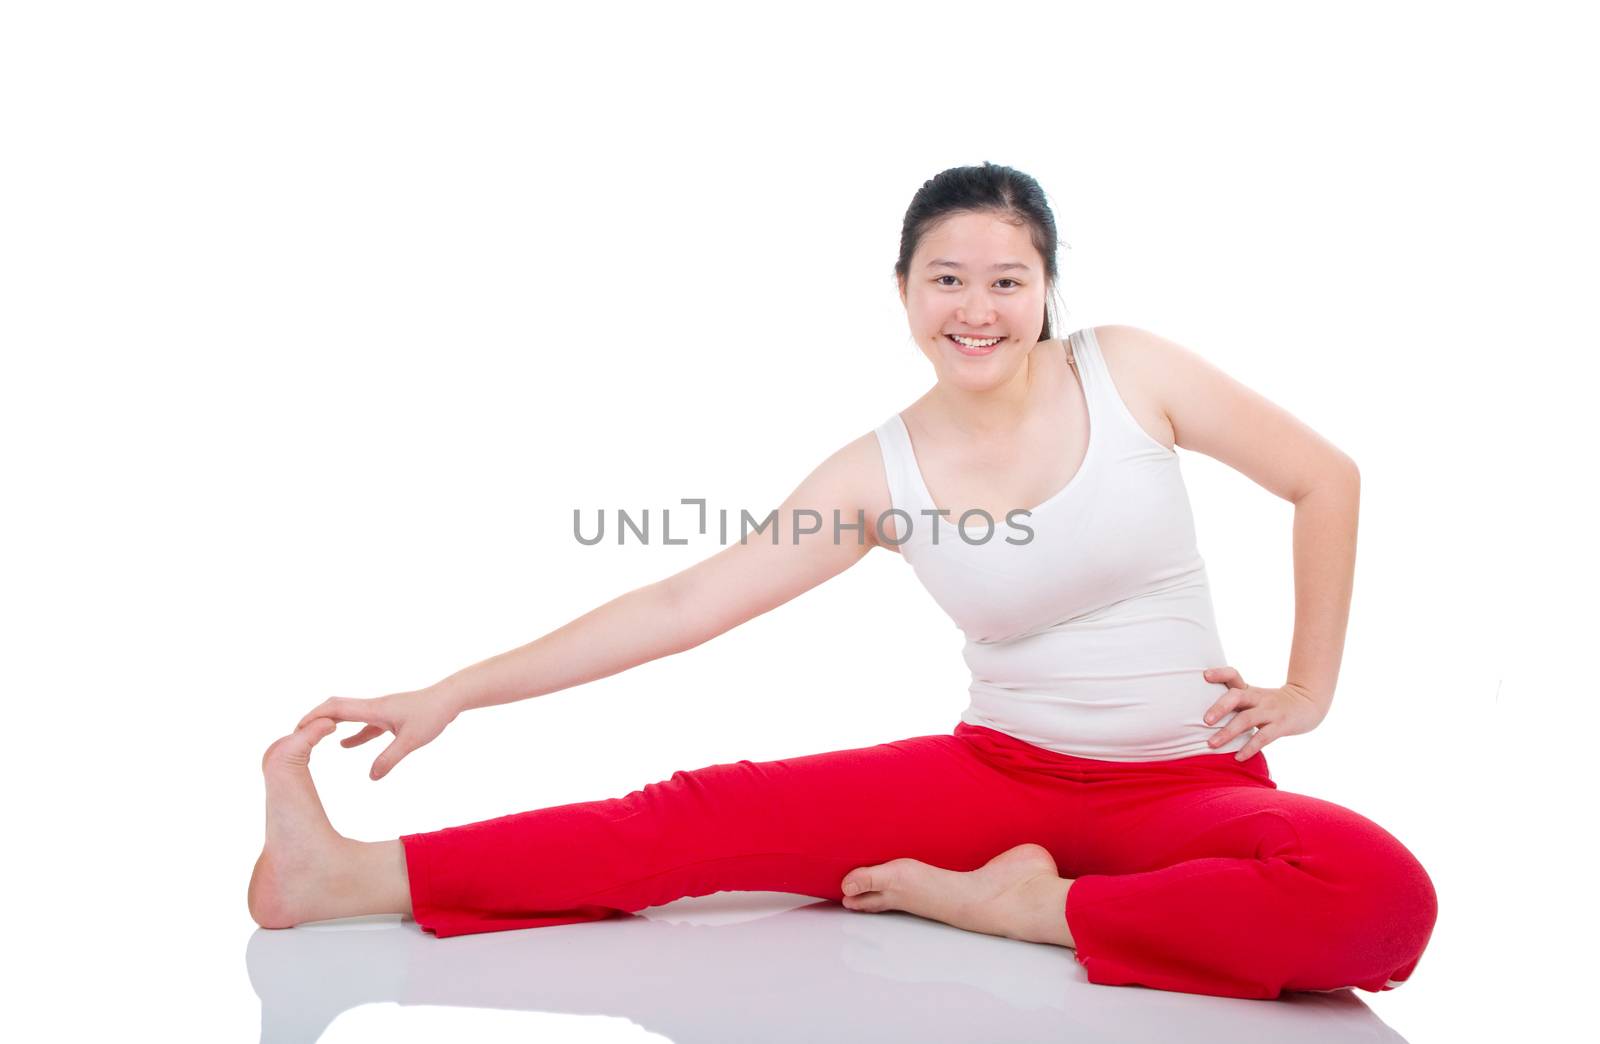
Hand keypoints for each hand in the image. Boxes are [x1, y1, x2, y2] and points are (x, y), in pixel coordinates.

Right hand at [295, 683, 462, 779]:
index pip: (336, 708)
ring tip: (312, 740)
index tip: (296, 728)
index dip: (314, 717)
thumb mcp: (412, 741)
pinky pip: (364, 725)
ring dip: (330, 726)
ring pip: (348, 716)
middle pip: (336, 708)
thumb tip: (371, 778)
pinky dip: (352, 735)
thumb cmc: (433, 715)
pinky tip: (344, 746)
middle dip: (315, 719)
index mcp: (374, 709)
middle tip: (295, 734)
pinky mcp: (389, 717)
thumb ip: (390, 759)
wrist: (450, 698)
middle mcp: (373, 707)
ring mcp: (380, 711)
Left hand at [1201, 666, 1326, 760]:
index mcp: (1248, 689)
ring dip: (1228, 732)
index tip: (1204, 675)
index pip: (1233, 675)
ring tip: (1211, 744)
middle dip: (1219, 708)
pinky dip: (1249, 748)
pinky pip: (1263, 737)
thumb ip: (1233, 702)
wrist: (1308, 704)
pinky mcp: (1281, 725)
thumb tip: (1202, 715)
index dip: (1219, 674)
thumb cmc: (1271, 704)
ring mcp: (1270, 711)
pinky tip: (1237, 758)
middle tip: (1205, 721)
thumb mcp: (1254, 697)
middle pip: (1236, 696)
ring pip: (1247, 719)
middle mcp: (1257, 698)